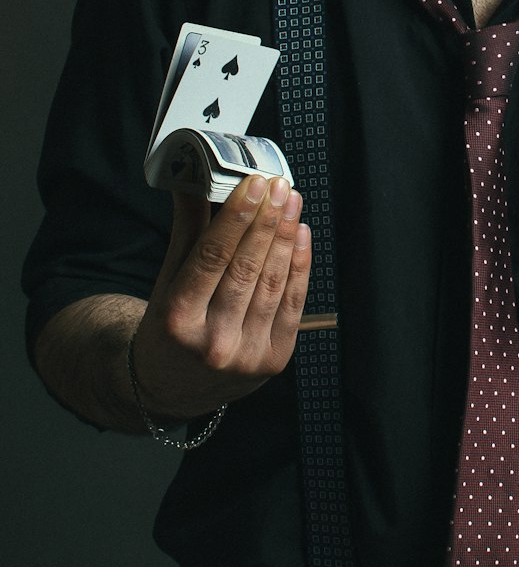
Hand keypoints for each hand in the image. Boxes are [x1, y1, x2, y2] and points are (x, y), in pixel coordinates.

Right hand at [129, 174, 310, 419]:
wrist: (172, 388)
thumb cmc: (169, 326)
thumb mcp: (167, 281)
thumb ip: (187, 231)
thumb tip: (194, 178)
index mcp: (177, 319)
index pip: (212, 258)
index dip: (236, 218)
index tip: (254, 184)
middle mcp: (212, 342)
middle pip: (246, 269)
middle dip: (268, 222)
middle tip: (280, 185)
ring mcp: (246, 355)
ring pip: (272, 284)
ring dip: (286, 238)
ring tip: (292, 202)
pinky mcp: (273, 361)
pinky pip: (293, 305)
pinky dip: (300, 267)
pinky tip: (301, 235)